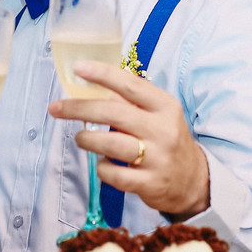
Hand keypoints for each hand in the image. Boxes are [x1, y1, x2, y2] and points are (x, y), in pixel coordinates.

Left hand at [48, 60, 209, 218]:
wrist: (194, 181)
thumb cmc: (168, 140)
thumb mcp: (159, 115)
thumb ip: (131, 101)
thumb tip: (92, 85)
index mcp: (165, 106)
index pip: (130, 84)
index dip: (102, 74)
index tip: (78, 67)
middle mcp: (163, 130)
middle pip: (114, 113)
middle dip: (80, 108)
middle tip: (56, 108)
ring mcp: (157, 158)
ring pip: (111, 144)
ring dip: (87, 139)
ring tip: (80, 138)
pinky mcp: (149, 184)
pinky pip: (114, 174)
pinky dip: (101, 167)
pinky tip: (102, 163)